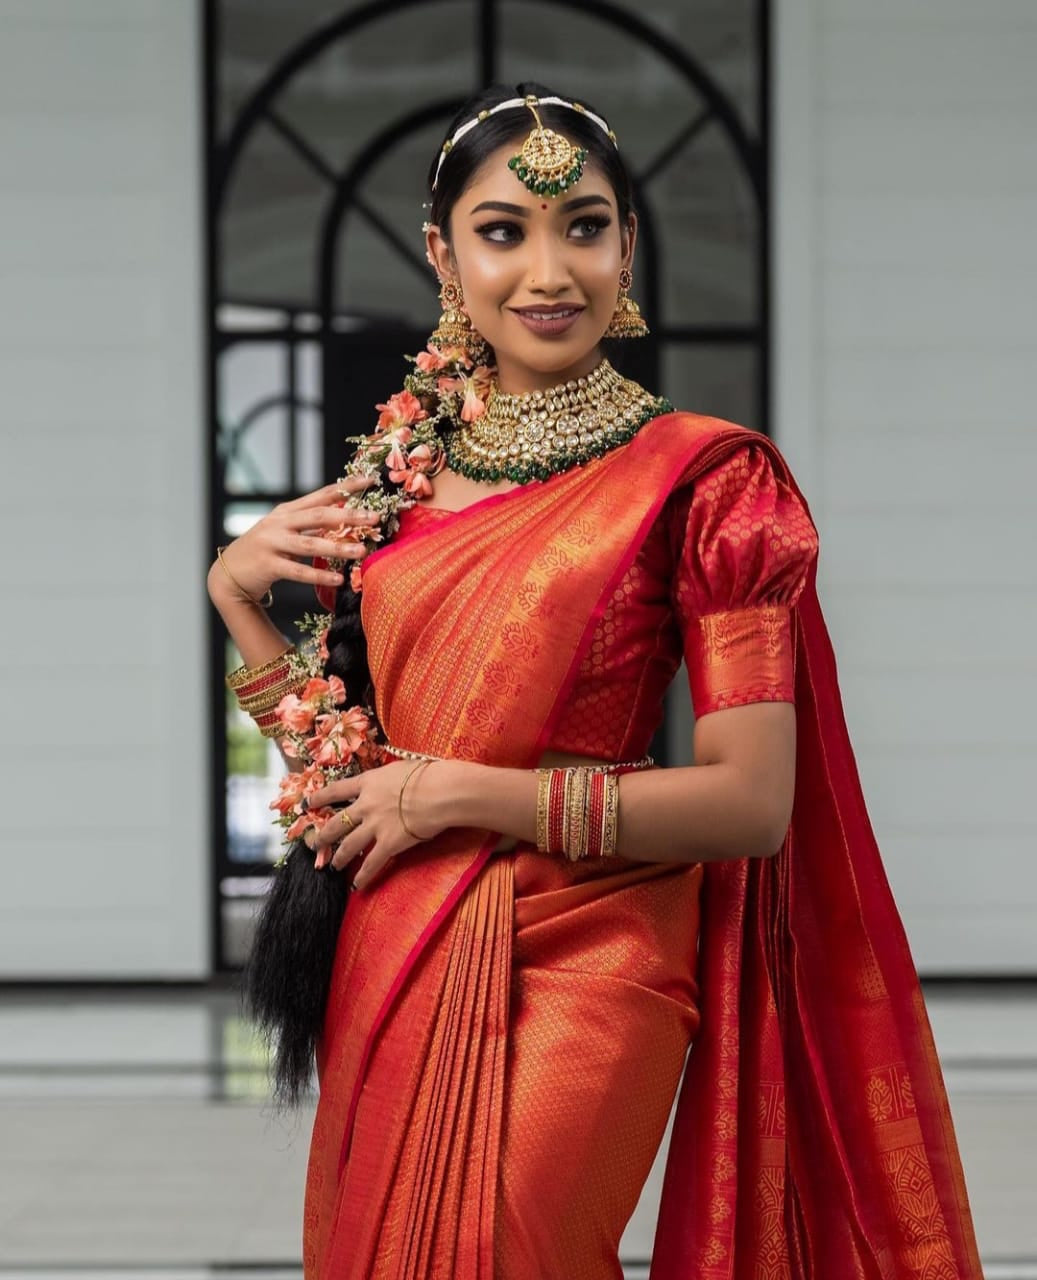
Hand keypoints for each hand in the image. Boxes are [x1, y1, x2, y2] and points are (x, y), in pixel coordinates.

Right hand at [208, 477, 380, 605]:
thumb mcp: (286, 532)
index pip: (322, 495)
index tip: (370, 480)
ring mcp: (272, 543)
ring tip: (361, 551)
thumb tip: (346, 519)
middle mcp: (279, 523)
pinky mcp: (267, 565)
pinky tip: (338, 578)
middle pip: (318, 516)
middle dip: (348, 515)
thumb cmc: (265, 551)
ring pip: (310, 544)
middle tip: (374, 517)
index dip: (346, 487)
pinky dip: (319, 575)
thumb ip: (311, 526)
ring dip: (338, 548)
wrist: (229, 573)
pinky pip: (298, 571)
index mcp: (288, 511)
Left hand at [305, 761, 443, 890]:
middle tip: (315, 844)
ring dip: (339, 857)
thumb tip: (389, 780)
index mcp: (368, 783)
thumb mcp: (399, 768)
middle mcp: (365, 805)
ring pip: (348, 846)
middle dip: (323, 835)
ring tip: (334, 866)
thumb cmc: (426, 774)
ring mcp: (375, 826)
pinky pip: (371, 863)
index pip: (336, 790)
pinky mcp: (388, 844)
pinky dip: (363, 876)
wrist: (439, 792)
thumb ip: (387, 778)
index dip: (320, 798)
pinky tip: (357, 885)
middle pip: (336, 823)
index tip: (308, 804)